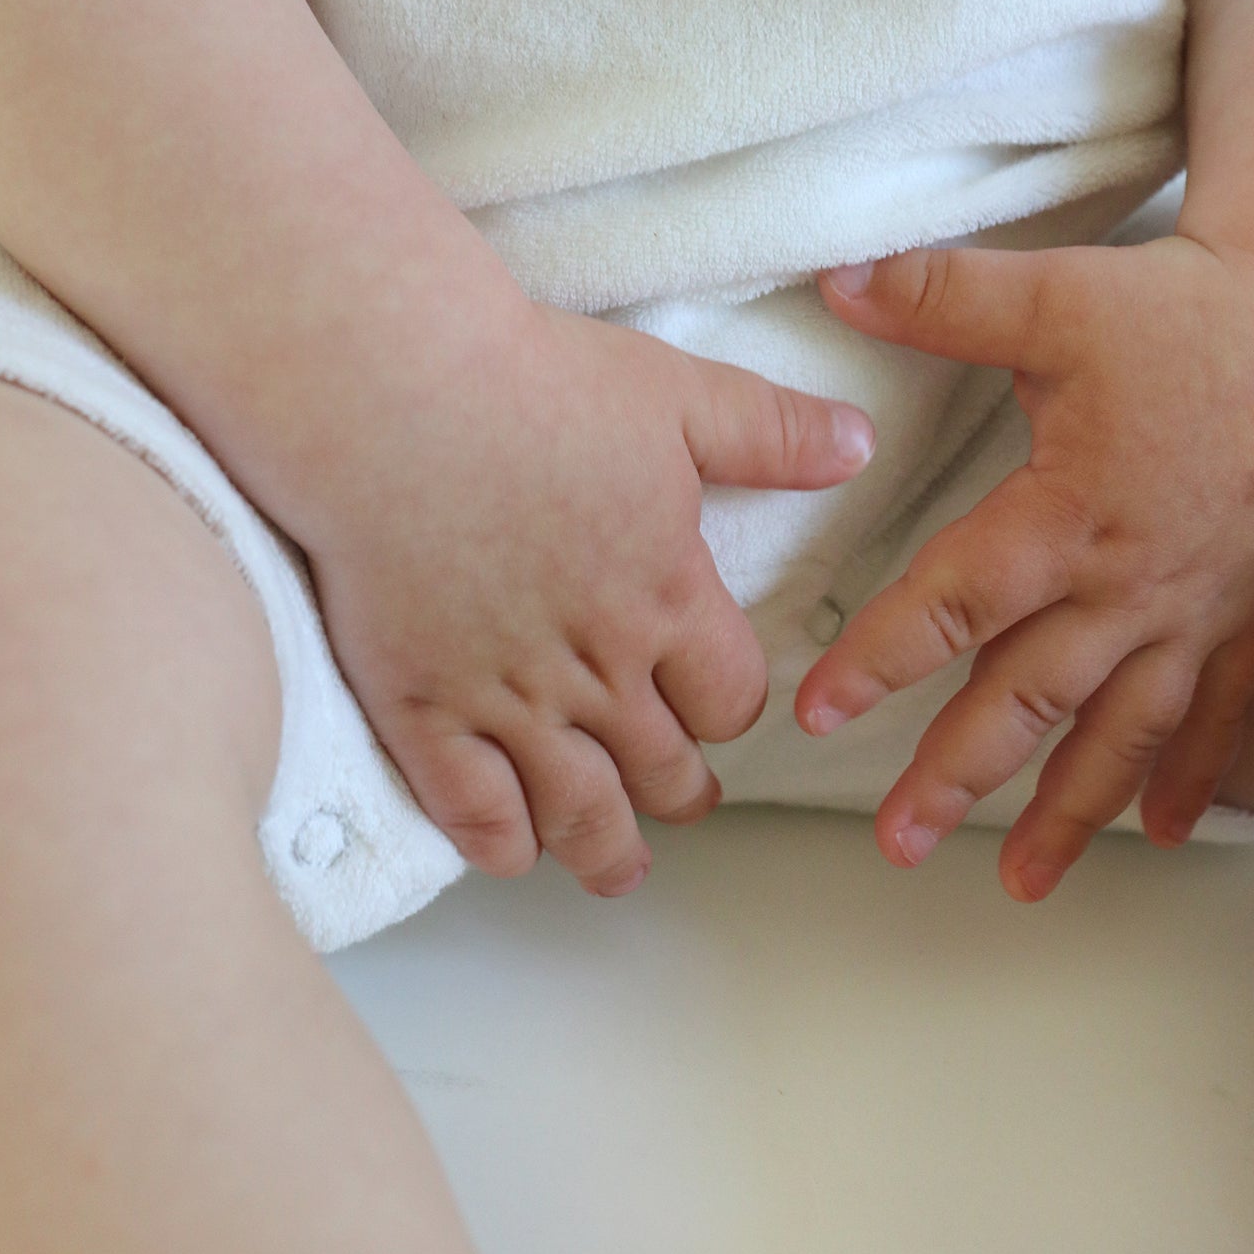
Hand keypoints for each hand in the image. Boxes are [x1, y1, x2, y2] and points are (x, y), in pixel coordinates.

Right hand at [305, 293, 874, 896]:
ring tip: (616, 868)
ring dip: (607, 849)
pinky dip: (503, 843)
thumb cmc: (533, 384)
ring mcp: (507, 697)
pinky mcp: (422, 707)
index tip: (716, 708)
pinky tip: (513, 848)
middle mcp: (598, 666)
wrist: (395, 398)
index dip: (728, 710)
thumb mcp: (677, 394)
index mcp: (666, 597)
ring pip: (578, 809)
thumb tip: (859, 446)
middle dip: (681, 792)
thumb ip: (771, 433)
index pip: (728, 698)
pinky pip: (473, 810)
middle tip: (682, 800)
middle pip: (661, 767)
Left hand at [793, 231, 1253, 899]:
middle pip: (1030, 696)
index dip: (880, 657)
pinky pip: (1219, 712)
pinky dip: (1191, 775)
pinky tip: (1162, 831)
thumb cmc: (1189, 315)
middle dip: (959, 773)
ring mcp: (1194, 607)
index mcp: (1068, 513)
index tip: (817, 710)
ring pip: (1122, 729)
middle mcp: (1128, 582)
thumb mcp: (1054, 297)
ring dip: (1068, 809)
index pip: (953, 600)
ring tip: (1016, 880)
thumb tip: (838, 284)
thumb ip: (939, 299)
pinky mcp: (1245, 608)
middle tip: (898, 839)